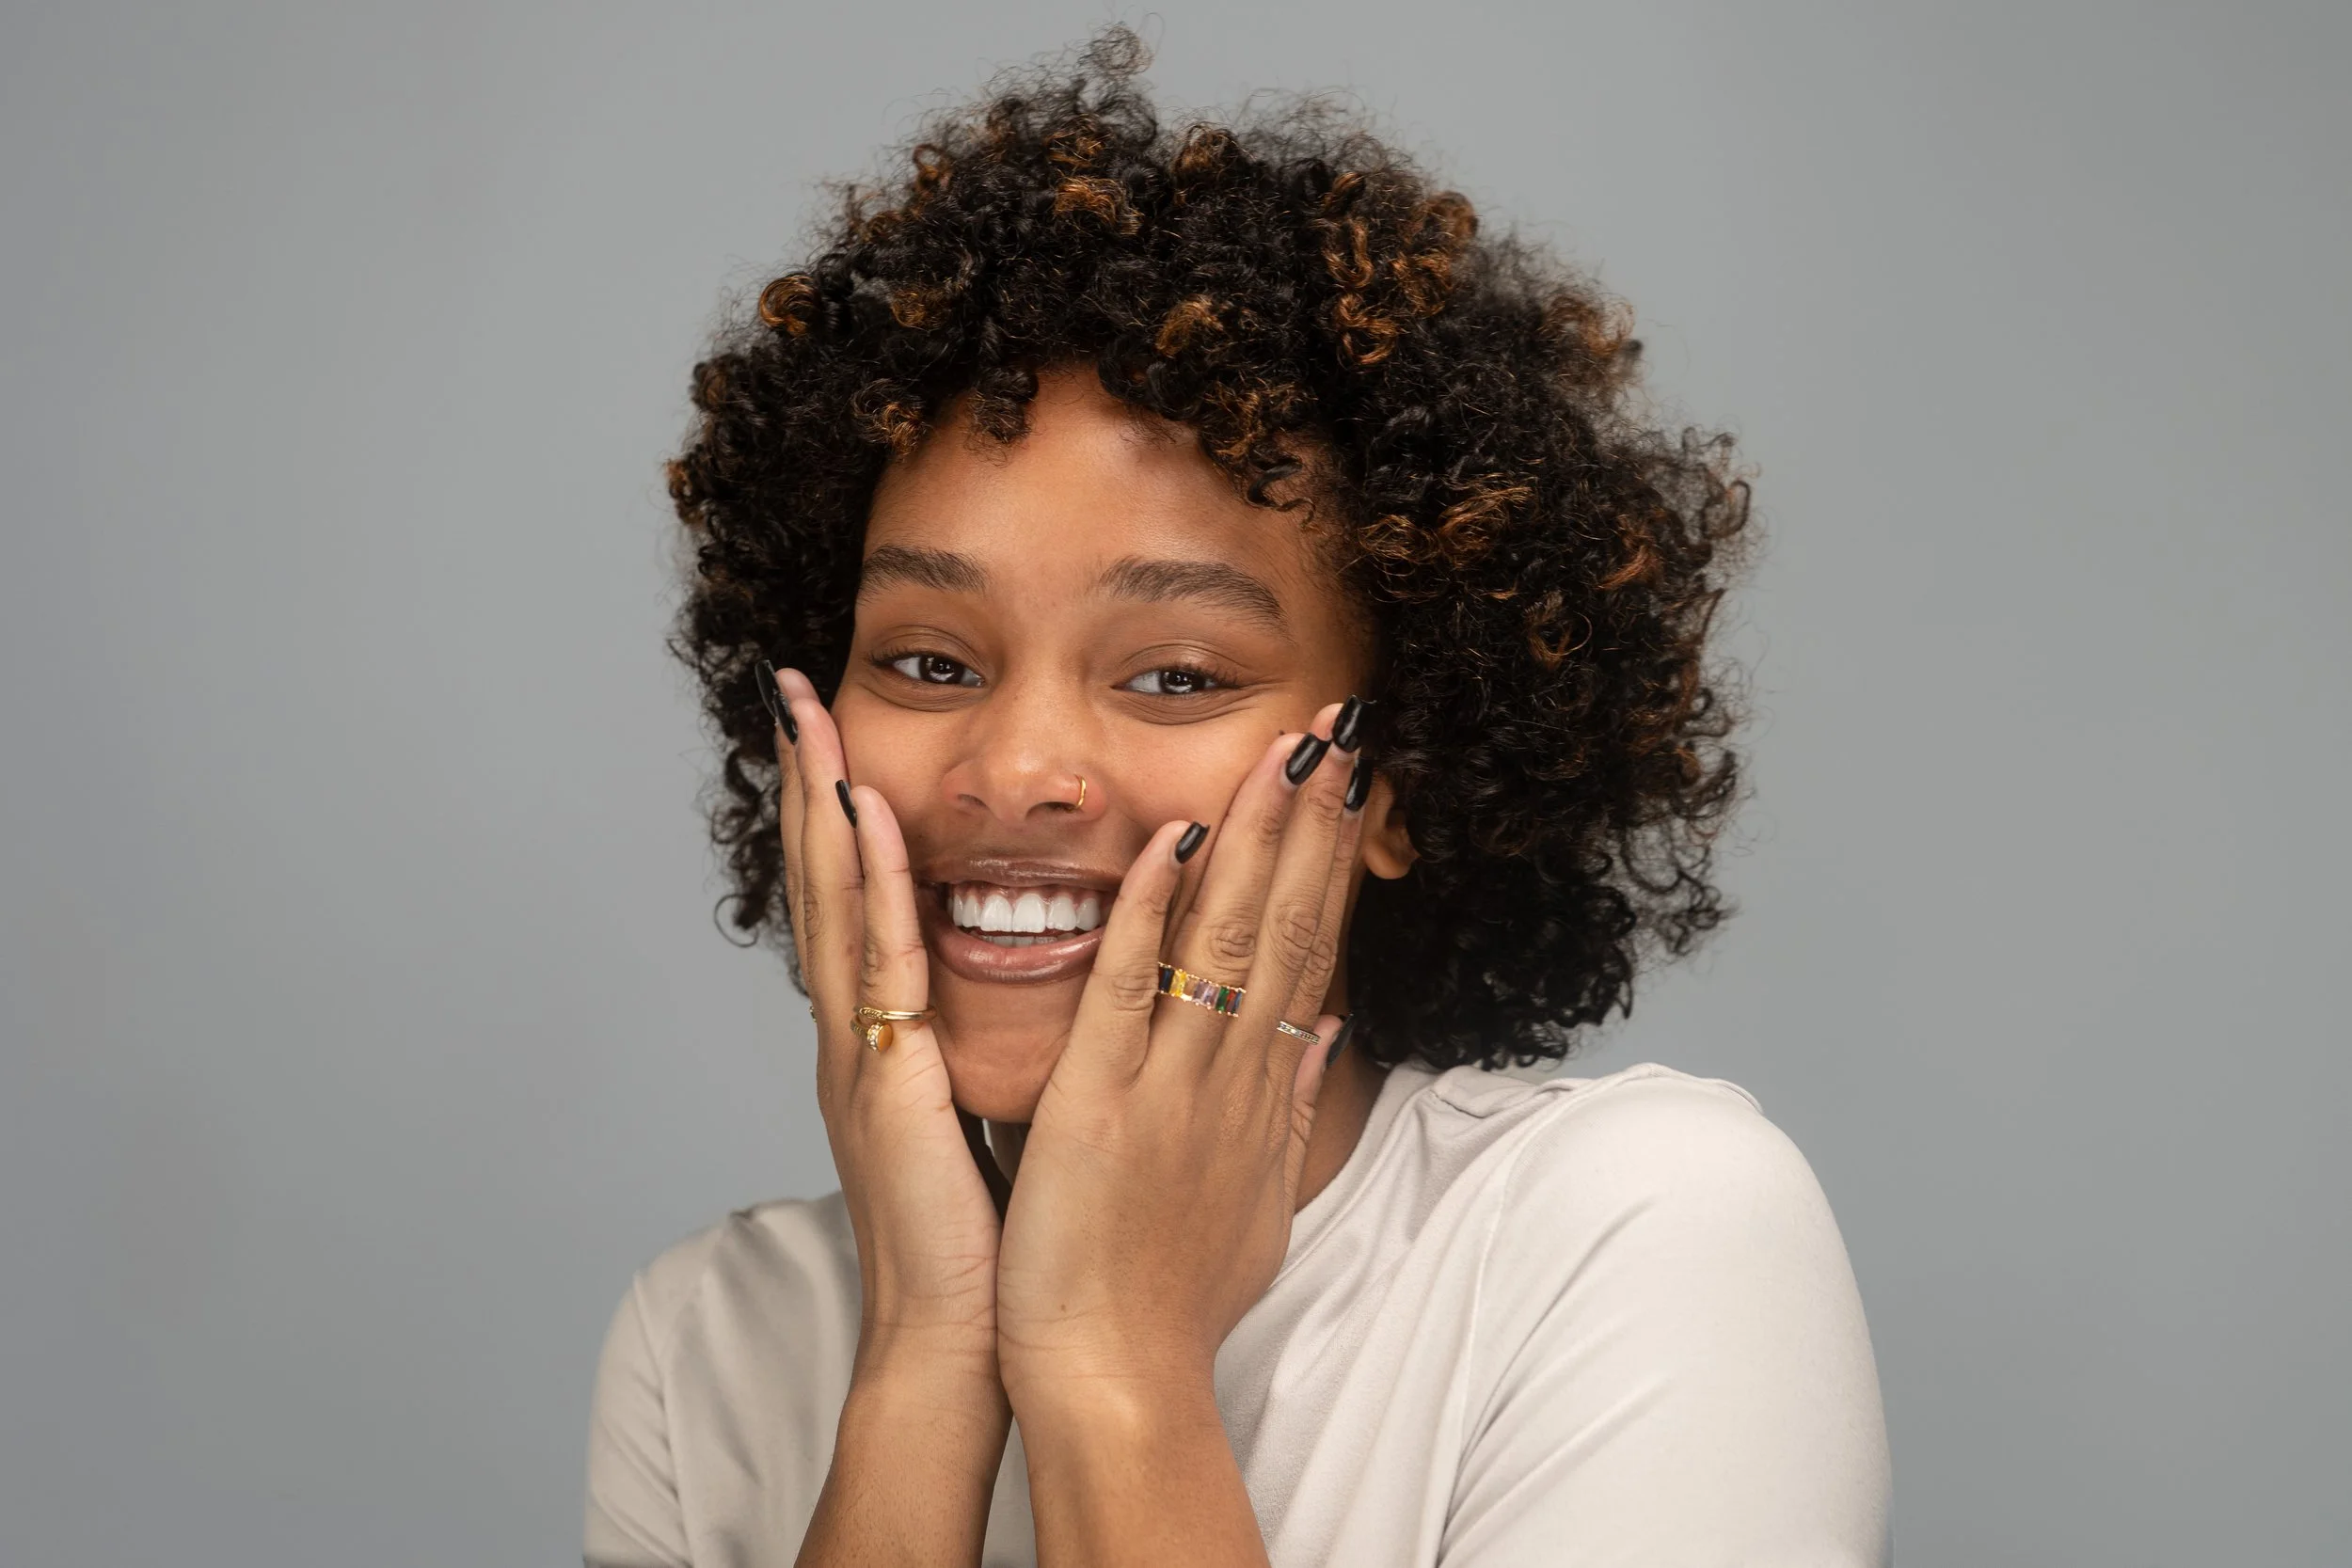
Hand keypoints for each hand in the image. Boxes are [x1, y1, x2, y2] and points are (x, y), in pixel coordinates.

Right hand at [771, 666, 1004, 1377]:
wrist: (962, 1338)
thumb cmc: (990, 1239)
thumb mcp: (988, 1113)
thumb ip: (992, 1050)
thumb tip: (1046, 996)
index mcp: (886, 1041)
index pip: (858, 903)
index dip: (841, 815)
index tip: (836, 731)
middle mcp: (860, 1034)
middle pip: (826, 882)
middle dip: (807, 782)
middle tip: (791, 688)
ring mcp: (862, 1052)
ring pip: (837, 902)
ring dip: (820, 802)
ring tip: (807, 712)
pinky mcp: (888, 1079)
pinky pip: (880, 961)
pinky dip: (871, 882)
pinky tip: (864, 812)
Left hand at [994, 703, 1362, 1412]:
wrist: (1122, 1378)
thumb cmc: (1175, 1296)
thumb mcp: (1255, 1198)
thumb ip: (1289, 1107)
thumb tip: (1329, 1035)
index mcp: (1257, 1089)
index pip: (1309, 949)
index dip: (1333, 861)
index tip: (1352, 784)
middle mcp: (1230, 1075)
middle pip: (1287, 924)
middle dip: (1314, 821)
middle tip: (1340, 727)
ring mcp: (1171, 1084)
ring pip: (1226, 939)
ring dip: (1256, 840)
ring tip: (1285, 752)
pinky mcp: (1101, 1103)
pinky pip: (1130, 992)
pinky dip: (1151, 916)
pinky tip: (1172, 841)